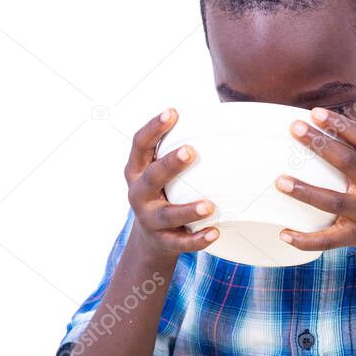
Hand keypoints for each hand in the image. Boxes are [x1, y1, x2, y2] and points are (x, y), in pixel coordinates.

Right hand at [124, 108, 218, 259]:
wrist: (150, 240)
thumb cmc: (164, 193)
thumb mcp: (160, 172)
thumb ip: (176, 151)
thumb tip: (218, 118)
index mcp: (137, 170)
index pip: (140, 145)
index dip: (153, 128)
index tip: (172, 112)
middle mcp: (139, 194)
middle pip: (152, 178)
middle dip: (170, 164)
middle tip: (191, 151)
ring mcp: (149, 219)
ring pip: (167, 215)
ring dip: (188, 210)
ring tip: (209, 205)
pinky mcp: (164, 241)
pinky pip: (181, 242)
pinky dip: (198, 239)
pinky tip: (215, 233)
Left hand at [275, 101, 355, 261]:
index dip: (340, 124)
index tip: (314, 112)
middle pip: (347, 162)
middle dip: (320, 143)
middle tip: (294, 127)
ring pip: (334, 202)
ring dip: (306, 192)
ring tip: (279, 181)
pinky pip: (329, 240)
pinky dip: (306, 240)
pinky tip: (283, 233)